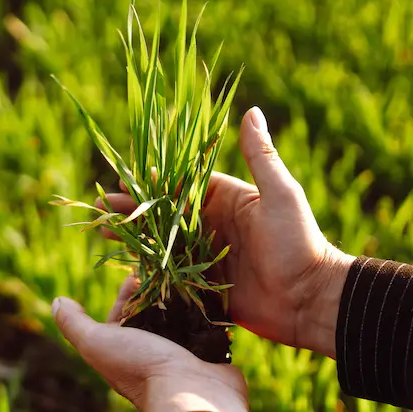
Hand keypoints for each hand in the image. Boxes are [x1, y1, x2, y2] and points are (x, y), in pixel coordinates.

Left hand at [52, 277, 251, 411]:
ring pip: (180, 319)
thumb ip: (75, 324)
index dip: (126, 292)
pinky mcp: (207, 354)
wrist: (190, 394)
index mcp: (122, 352)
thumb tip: (57, 302)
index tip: (138, 272)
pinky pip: (206, 327)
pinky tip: (209, 292)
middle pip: (152, 315)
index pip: (121, 314)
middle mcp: (150, 355)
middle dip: (156, 291)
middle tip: (166, 269)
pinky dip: (206, 310)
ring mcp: (180, 356)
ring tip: (188, 275)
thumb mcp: (97, 343)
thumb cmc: (140, 366)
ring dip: (182, 298)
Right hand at [99, 107, 354, 358]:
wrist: (310, 300)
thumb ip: (261, 157)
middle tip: (102, 206)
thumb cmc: (299, 243)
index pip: (183, 185)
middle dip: (134, 209)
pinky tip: (123, 265)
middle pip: (164, 214)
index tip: (124, 177)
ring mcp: (208, 257)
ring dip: (133, 237)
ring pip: (162, 243)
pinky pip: (172, 274)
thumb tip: (252, 111)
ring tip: (102, 231)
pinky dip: (149, 269)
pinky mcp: (206, 286)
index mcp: (228, 200)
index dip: (153, 182)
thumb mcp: (280, 196)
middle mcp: (213, 226)